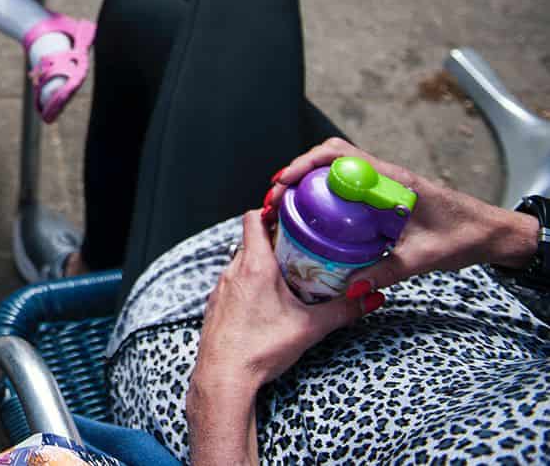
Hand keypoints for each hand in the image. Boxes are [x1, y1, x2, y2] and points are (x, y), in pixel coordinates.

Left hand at [187, 211, 381, 464]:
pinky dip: (248, 282)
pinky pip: (232, 282)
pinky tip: (265, 300)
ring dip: (261, 262)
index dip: (271, 211)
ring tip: (287, 273)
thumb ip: (344, 310)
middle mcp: (232, 270)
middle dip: (275, 239)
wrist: (223, 377)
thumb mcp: (310, 328)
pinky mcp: (215, 305)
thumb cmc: (262, 349)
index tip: (293, 214)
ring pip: (240, 261)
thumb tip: (373, 297)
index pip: (254, 218)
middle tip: (301, 247)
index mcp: (255, 266)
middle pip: (250, 239)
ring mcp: (220, 287)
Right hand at [267, 137, 538, 289]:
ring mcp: (384, 183)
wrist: (492, 234)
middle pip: (329, 157)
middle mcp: (384, 175)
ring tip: (287, 205)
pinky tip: (315, 215)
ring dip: (309, 181)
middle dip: (298, 171)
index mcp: (392, 180)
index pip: (339, 156)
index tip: (284, 182)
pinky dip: (325, 193)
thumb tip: (350, 288)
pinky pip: (347, 185)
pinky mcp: (384, 195)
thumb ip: (385, 272)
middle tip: (277, 196)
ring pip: (336, 169)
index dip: (305, 164)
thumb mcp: (422, 259)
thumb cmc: (464, 238)